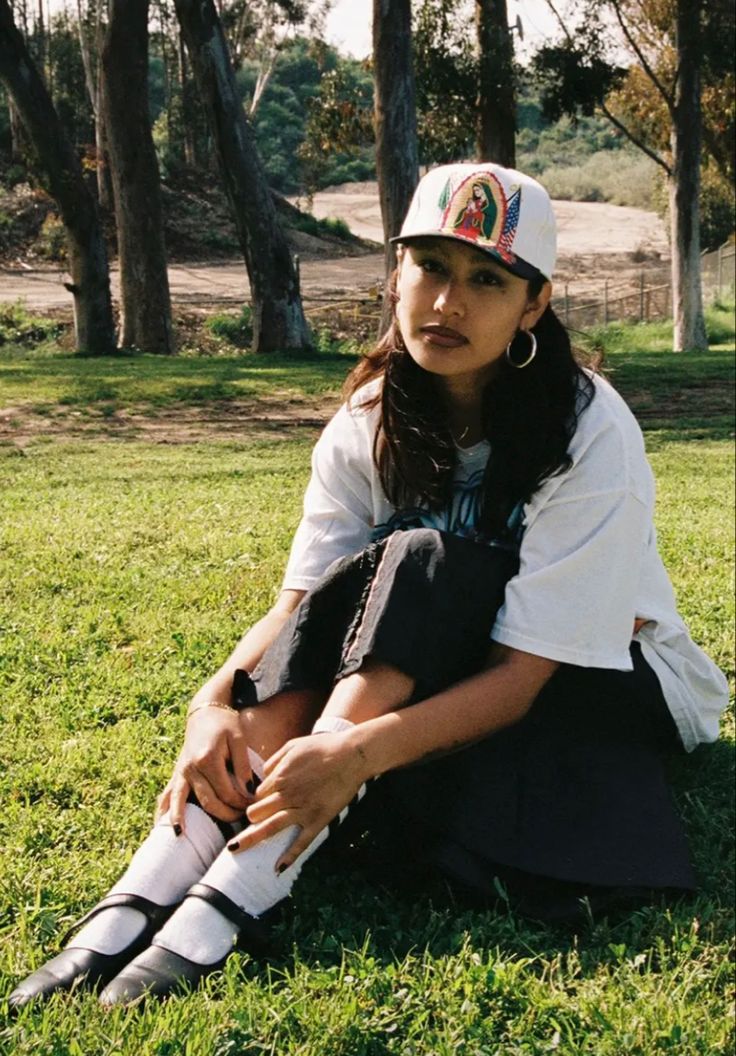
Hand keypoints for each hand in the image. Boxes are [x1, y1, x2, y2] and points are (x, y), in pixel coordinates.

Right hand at [156, 707, 252, 830]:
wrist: (204, 711)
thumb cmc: (225, 724)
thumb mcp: (239, 740)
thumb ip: (244, 766)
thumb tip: (248, 792)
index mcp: (207, 758)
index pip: (227, 791)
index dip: (242, 802)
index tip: (254, 806)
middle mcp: (191, 768)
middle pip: (208, 801)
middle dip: (226, 814)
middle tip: (242, 818)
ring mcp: (181, 771)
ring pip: (183, 802)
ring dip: (187, 820)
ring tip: (184, 838)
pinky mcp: (176, 773)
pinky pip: (167, 795)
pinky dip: (164, 811)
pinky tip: (162, 826)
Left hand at [230, 731, 368, 868]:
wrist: (352, 755)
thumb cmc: (323, 747)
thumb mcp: (292, 746)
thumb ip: (273, 761)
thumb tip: (262, 775)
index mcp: (279, 777)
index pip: (256, 795)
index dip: (254, 800)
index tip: (258, 805)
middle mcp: (286, 796)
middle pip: (256, 813)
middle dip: (250, 818)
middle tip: (251, 824)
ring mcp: (302, 810)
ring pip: (269, 828)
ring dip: (250, 839)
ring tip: (235, 849)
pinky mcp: (318, 820)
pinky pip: (301, 842)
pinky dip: (289, 857)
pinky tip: (278, 869)